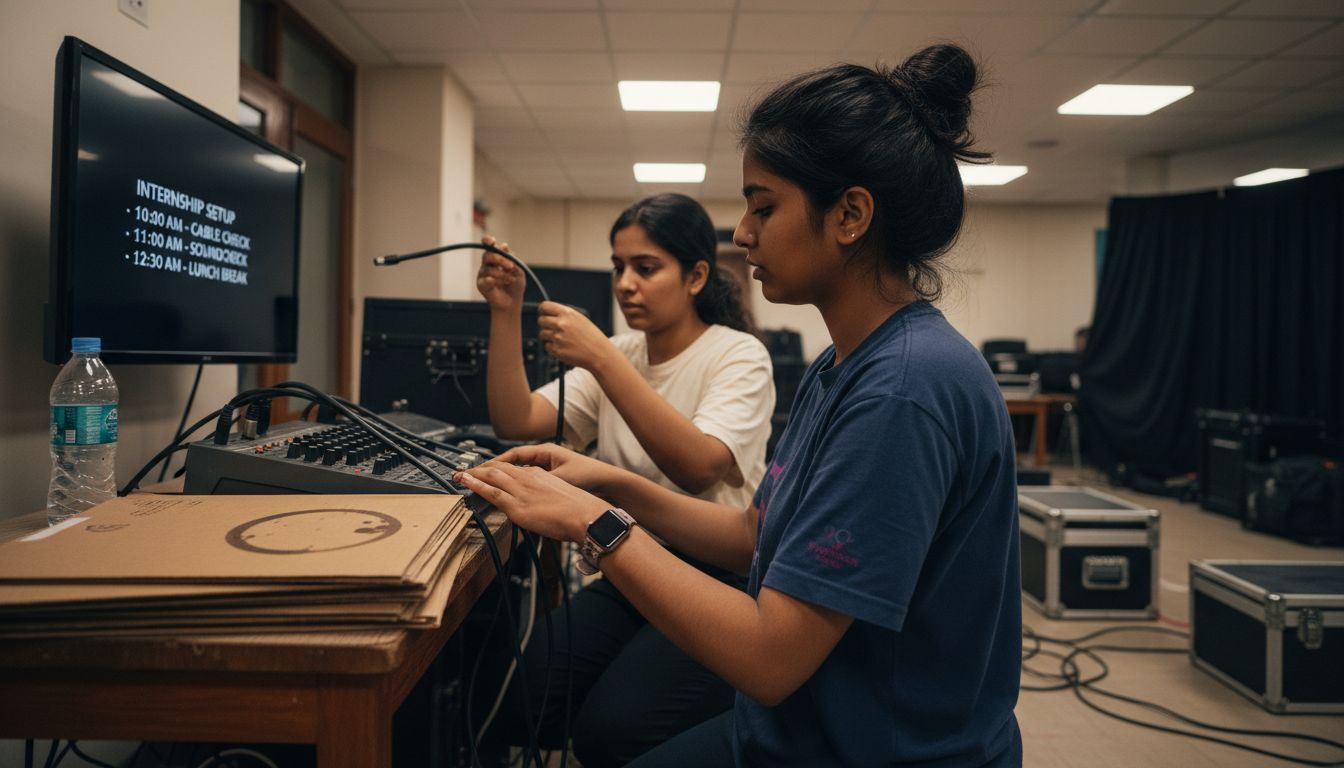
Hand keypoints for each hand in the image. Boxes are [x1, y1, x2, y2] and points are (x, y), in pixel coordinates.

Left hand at [455, 462, 606, 542]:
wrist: (585, 516)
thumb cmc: (579, 512)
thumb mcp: (561, 497)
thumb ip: (546, 499)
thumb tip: (540, 509)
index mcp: (540, 475)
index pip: (513, 469)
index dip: (497, 469)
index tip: (489, 471)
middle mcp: (528, 478)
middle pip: (498, 468)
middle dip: (480, 468)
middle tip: (465, 470)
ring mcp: (521, 491)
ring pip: (491, 476)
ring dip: (472, 474)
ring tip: (458, 474)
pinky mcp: (516, 505)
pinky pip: (491, 492)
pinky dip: (475, 485)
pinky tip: (465, 481)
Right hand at [477, 236, 524, 312]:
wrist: (513, 301)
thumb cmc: (516, 285)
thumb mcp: (519, 270)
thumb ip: (512, 259)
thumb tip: (504, 246)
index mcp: (496, 257)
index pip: (488, 245)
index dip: (488, 241)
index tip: (492, 241)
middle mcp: (488, 264)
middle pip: (488, 255)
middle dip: (500, 259)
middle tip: (510, 267)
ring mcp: (483, 274)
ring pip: (489, 268)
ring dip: (502, 274)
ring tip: (510, 280)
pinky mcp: (481, 284)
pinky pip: (485, 279)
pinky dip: (494, 281)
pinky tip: (499, 283)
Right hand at [490, 443, 621, 493]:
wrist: (610, 486)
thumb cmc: (589, 477)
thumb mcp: (560, 478)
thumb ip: (538, 483)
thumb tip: (517, 488)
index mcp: (545, 452)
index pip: (514, 455)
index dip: (495, 463)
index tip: (480, 471)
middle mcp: (546, 459)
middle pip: (515, 463)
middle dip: (496, 470)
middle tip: (478, 477)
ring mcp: (550, 470)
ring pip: (522, 473)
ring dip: (507, 479)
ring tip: (490, 487)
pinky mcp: (555, 481)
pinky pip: (531, 482)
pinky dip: (521, 487)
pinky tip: (515, 497)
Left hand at [538, 300, 612, 370]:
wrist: (599, 353)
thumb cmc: (591, 337)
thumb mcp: (580, 319)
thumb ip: (564, 315)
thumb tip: (547, 314)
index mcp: (568, 314)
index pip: (544, 306)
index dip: (542, 310)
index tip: (543, 314)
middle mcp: (561, 324)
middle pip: (541, 320)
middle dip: (544, 325)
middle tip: (552, 329)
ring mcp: (558, 337)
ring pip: (542, 334)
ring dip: (548, 337)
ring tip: (561, 340)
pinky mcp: (556, 350)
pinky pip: (547, 346)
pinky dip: (552, 347)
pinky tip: (564, 347)